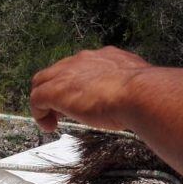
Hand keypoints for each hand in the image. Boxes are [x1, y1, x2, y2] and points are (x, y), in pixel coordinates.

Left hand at [30, 47, 151, 131]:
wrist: (140, 93)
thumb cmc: (145, 94)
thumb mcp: (139, 87)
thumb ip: (133, 89)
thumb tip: (140, 101)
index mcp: (105, 58)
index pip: (82, 66)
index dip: (77, 82)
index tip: (82, 98)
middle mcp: (84, 60)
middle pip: (58, 71)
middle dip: (57, 89)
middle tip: (62, 110)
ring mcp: (68, 74)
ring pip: (43, 81)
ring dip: (46, 100)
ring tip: (52, 119)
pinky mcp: (56, 91)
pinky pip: (37, 99)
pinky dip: (39, 113)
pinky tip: (48, 126)